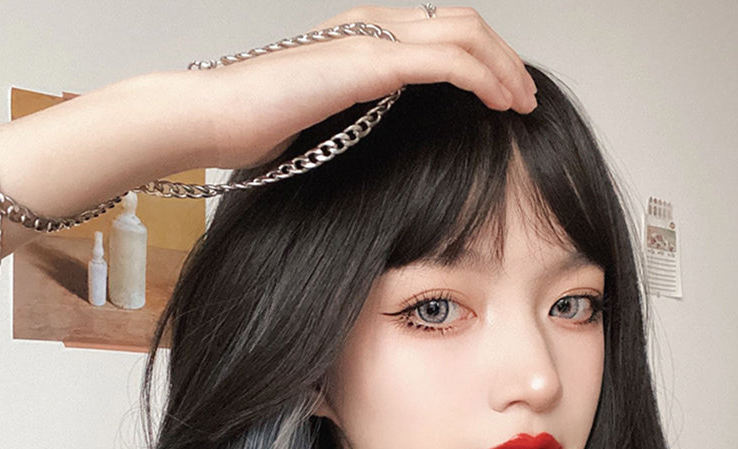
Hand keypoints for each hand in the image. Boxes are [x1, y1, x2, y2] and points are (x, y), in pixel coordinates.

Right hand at [194, 5, 536, 169]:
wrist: (213, 115)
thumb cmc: (254, 124)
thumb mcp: (318, 118)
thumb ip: (351, 113)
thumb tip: (369, 136)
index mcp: (362, 37)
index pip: (438, 32)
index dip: (480, 57)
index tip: (501, 93)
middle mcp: (373, 26)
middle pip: (462, 23)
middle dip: (504, 58)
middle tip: (525, 96)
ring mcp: (371, 38)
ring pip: (464, 33)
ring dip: (504, 66)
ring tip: (523, 102)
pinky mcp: (369, 61)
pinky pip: (446, 60)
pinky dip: (483, 76)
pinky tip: (500, 102)